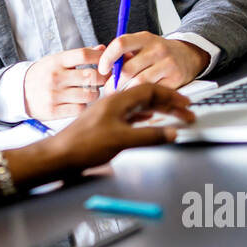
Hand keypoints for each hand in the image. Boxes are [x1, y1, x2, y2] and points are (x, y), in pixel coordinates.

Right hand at [23, 45, 106, 119]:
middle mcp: (55, 77)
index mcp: (56, 61)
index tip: (106, 63)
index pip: (84, 55)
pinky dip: (83, 106)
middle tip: (104, 79)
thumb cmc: (43, 74)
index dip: (100, 58)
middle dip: (103, 78)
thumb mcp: (57, 60)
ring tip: (89, 91)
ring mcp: (54, 95)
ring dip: (94, 93)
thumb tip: (102, 49)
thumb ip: (79, 55)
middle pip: (91, 76)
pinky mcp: (53, 111)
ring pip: (89, 95)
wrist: (19, 92)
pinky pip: (80, 109)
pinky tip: (78, 102)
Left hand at [23, 82, 193, 175]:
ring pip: (140, 108)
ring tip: (175, 118)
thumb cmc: (84, 145)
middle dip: (169, 105)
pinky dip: (146, 119)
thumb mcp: (122, 140)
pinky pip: (132, 117)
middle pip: (147, 98)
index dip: (171, 95)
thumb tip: (172, 132)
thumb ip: (149, 136)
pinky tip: (151, 123)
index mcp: (118, 100)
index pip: (150, 89)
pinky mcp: (106, 126)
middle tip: (186, 113)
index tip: (186, 103)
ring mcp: (110, 114)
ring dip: (159, 112)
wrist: (59, 156)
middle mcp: (114, 104)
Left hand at [97, 33, 209, 90]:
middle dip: (114, 82)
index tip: (103, 69)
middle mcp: (157, 49)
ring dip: (127, 91)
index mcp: (145, 38)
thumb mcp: (142, 46)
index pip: (120, 44)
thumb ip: (124, 54)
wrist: (188, 55)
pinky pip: (153, 91)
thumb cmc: (157, 53)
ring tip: (121, 93)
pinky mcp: (176, 79)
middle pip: (127, 69)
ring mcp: (168, 64)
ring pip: (139, 82)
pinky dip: (143, 95)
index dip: (107, 58)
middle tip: (109, 89)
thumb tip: (101, 70)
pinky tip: (139, 96)